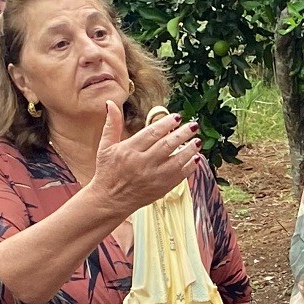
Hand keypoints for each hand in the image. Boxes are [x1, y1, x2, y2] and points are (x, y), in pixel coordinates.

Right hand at [87, 104, 201, 216]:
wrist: (110, 200)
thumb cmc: (108, 172)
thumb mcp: (105, 146)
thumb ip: (112, 124)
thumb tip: (110, 103)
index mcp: (129, 150)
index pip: (152, 133)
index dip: (166, 124)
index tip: (177, 117)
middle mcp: (142, 163)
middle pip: (167, 145)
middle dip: (182, 134)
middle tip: (193, 125)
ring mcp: (153, 177)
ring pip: (176, 161)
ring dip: (189, 150)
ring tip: (198, 141)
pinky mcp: (161, 188)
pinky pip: (179, 176)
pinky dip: (189, 167)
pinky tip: (195, 159)